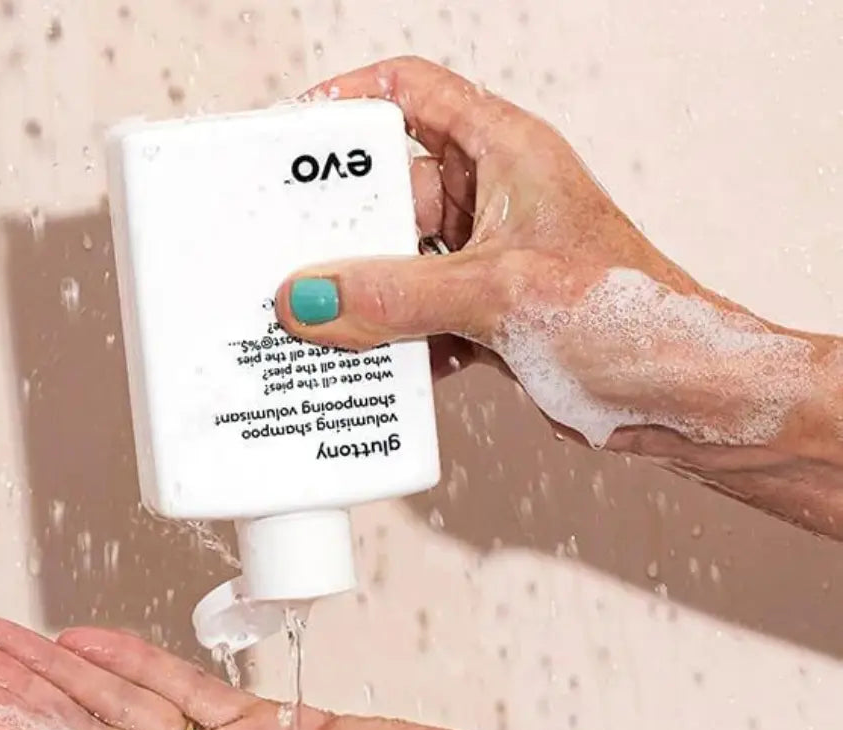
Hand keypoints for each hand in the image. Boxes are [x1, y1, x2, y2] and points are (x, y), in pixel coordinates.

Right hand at [275, 56, 808, 453]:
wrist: (677, 396)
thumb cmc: (631, 317)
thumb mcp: (499, 293)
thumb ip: (397, 296)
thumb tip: (314, 296)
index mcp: (506, 153)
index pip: (411, 95)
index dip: (347, 104)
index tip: (294, 140)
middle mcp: (494, 199)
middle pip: (391, 191)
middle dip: (342, 226)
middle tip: (291, 253)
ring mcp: (488, 261)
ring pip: (400, 263)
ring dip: (365, 294)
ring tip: (324, 319)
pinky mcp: (488, 316)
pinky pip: (419, 315)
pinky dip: (397, 340)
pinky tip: (385, 363)